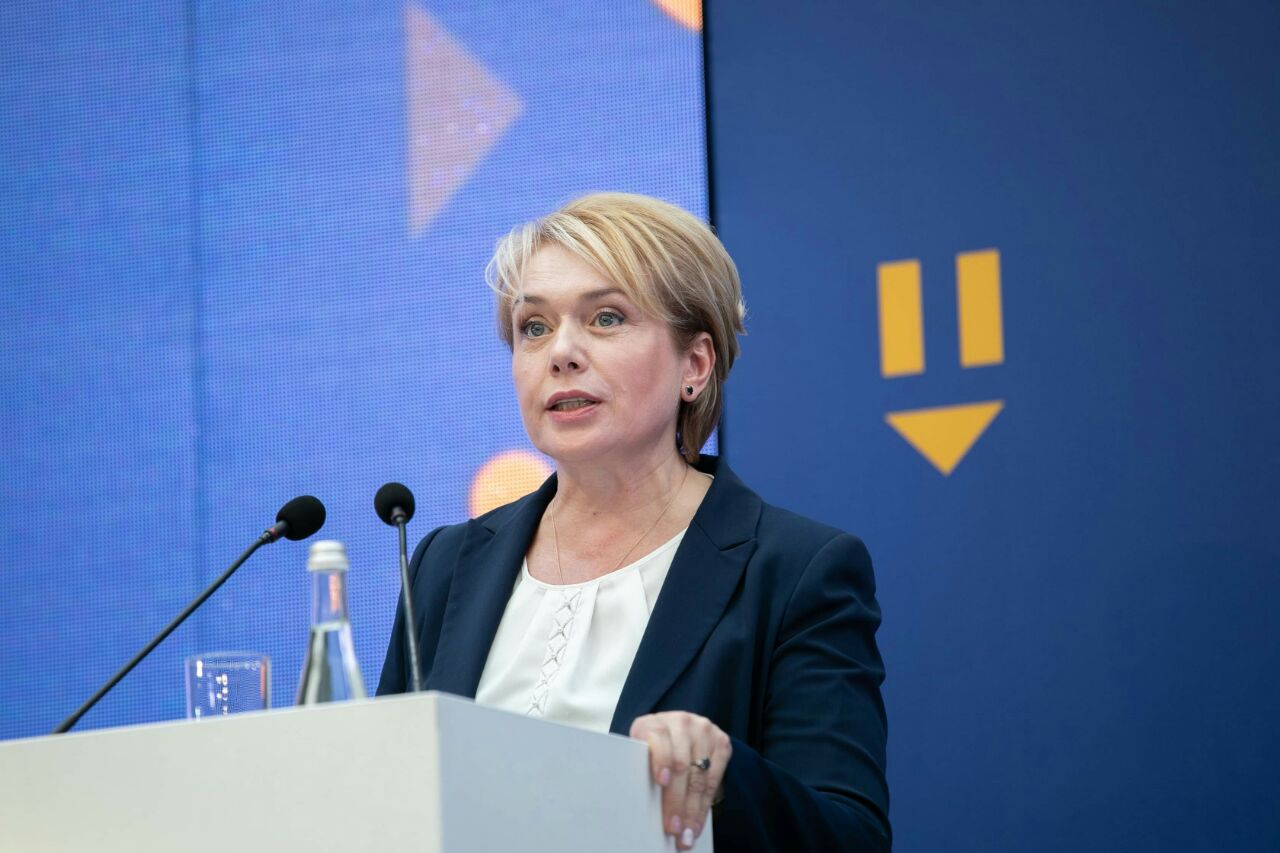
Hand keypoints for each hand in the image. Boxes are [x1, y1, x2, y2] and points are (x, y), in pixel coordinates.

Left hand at [630, 711, 731, 849]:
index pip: (658, 740)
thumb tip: (643, 807)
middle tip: (673, 828)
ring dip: (693, 810)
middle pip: (681, 765)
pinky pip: (714, 779)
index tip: (661, 782)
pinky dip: (705, 805)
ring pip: (699, 776)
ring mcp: (703, 730)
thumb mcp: (643, 752)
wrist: (679, 731)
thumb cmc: (654, 749)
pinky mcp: (721, 742)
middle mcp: (680, 722)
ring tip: (686, 833)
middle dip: (677, 801)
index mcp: (654, 723)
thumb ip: (642, 768)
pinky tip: (698, 822)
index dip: (661, 760)